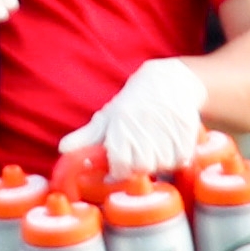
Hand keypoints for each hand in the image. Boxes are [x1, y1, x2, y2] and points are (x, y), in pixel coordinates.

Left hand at [58, 58, 206, 178]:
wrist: (168, 81)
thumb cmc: (132, 104)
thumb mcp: (108, 118)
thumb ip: (86, 137)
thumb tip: (62, 149)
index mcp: (121, 124)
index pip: (120, 166)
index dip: (120, 169)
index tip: (122, 162)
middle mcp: (143, 126)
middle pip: (143, 167)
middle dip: (140, 164)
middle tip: (141, 149)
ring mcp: (167, 128)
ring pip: (164, 164)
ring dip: (160, 159)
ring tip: (156, 142)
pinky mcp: (187, 130)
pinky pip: (182, 159)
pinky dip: (177, 155)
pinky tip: (170, 141)